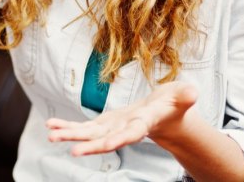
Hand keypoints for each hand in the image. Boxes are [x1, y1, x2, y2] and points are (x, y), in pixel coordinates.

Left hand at [45, 81, 197, 155]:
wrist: (164, 116)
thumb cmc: (173, 105)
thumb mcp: (182, 96)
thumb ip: (186, 96)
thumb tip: (193, 91)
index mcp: (144, 123)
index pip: (132, 134)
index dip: (121, 139)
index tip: (109, 144)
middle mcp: (124, 130)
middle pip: (106, 140)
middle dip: (89, 146)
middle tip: (72, 150)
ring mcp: (112, 128)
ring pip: (88, 135)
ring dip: (70, 135)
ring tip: (51, 135)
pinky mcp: (103, 124)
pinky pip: (82, 127)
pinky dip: (67, 126)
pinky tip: (50, 124)